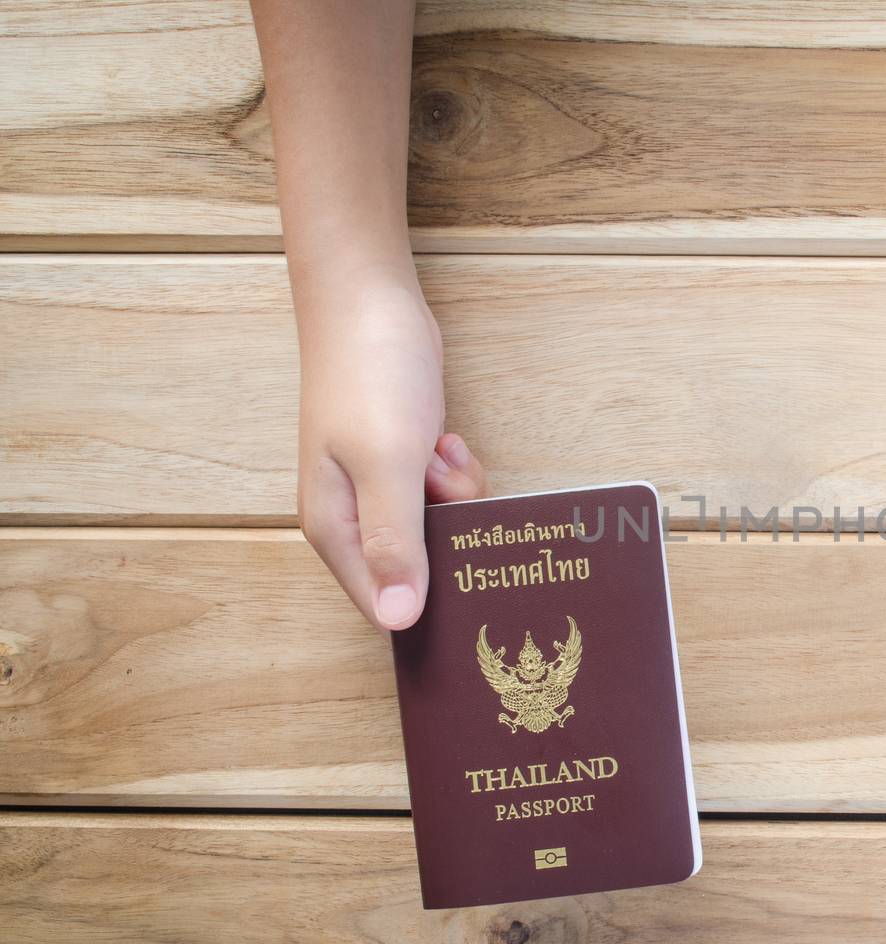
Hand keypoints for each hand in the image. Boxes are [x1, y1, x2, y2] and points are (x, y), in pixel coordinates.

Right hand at [296, 272, 487, 630]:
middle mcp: (354, 518)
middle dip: (450, 538)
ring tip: (439, 453)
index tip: (470, 585)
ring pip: (442, 529)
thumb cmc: (369, 377)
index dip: (427, 605)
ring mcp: (381, 489)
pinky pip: (447, 494)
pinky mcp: (406, 464)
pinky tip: (444, 438)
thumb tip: (398, 620)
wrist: (370, 300)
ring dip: (456, 496)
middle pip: (420, 569)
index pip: (383, 605)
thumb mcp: (386, 463)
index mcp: (335, 530)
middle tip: (449, 491)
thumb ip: (394, 541)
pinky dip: (454, 470)